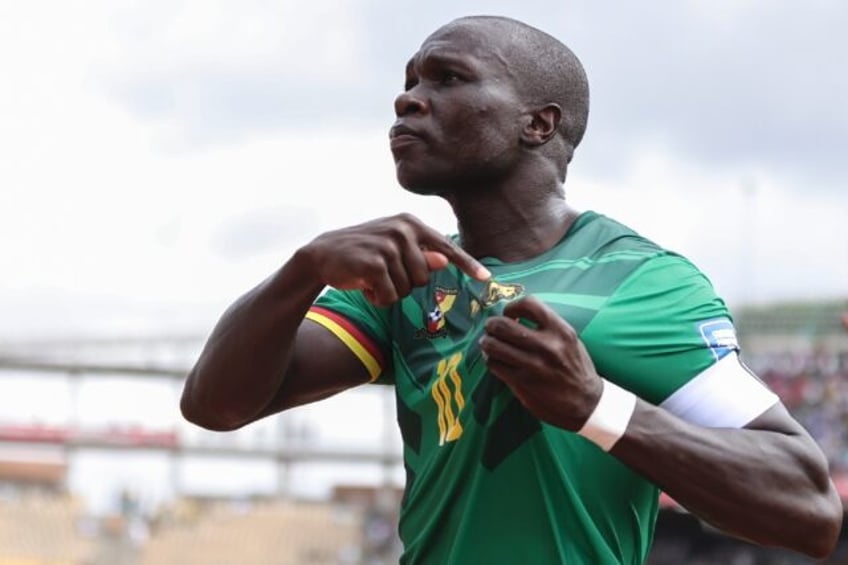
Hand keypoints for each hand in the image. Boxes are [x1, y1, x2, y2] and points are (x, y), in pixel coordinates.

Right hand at [303, 213, 489, 305]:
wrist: (321, 255)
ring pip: (407, 290)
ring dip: (388, 292)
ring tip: (371, 278)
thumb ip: (419, 254)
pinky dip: (377, 299)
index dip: (467, 265)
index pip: (447, 247)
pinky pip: (390, 296)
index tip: (486, 278)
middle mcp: (403, 229)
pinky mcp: (375, 263)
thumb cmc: (361, 254)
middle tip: (382, 274)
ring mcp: (389, 245)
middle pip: (425, 278)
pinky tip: (363, 285)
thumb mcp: (392, 250)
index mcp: (411, 223)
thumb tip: (444, 260)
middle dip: (404, 284)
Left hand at [479, 295, 602, 430]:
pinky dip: (491, 360)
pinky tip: (494, 360)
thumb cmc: (576, 368)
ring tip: (488, 343)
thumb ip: (547, 327)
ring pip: (494, 345)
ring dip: (487, 342)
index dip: (512, 306)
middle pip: (504, 325)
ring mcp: (533, 365)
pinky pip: (495, 365)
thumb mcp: (570, 341)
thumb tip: (515, 316)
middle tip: (490, 328)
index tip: (509, 313)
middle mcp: (547, 346)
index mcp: (561, 331)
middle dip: (492, 324)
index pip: (529, 304)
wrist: (587, 404)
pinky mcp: (522, 383)